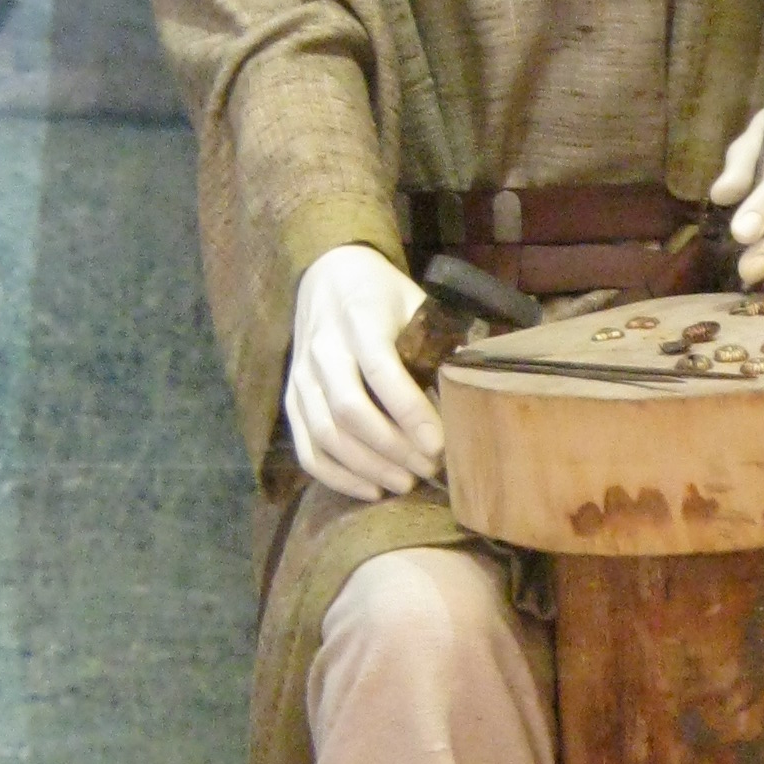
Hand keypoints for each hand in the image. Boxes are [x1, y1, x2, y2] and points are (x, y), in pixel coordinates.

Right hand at [284, 243, 443, 498]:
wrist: (326, 275)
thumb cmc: (382, 295)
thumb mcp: (414, 302)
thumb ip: (437, 341)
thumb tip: (472, 390)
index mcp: (360, 320)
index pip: (382, 371)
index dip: (411, 412)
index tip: (440, 445)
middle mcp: (324, 348)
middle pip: (350, 411)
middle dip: (393, 448)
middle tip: (429, 469)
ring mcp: (301, 376)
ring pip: (326, 434)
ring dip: (367, 467)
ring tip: (405, 482)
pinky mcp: (291, 398)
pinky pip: (306, 447)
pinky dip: (336, 475)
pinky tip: (370, 489)